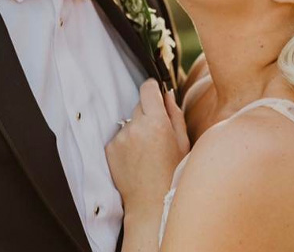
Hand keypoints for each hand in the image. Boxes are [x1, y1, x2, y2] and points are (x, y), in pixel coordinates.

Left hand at [106, 79, 189, 215]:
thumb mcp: (183, 143)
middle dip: (148, 114)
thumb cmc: (173, 174)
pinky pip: (120, 137)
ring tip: (147, 153)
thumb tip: (168, 94)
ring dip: (137, 130)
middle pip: (139, 105)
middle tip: (158, 135)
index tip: (155, 93)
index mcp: (157, 122)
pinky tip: (137, 160)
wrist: (151, 205)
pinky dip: (127, 144)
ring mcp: (120, 138)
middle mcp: (135, 126)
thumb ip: (175, 114)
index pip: (148, 89)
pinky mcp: (110, 149)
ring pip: (129, 122)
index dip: (153, 88)